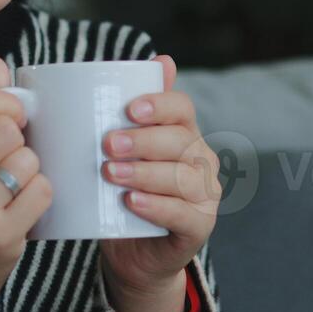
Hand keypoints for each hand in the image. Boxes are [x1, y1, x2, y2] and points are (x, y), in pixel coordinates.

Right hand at [0, 55, 53, 311]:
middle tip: (7, 163)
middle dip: (18, 141)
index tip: (14, 118)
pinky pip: (41, 190)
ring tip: (10, 191)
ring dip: (30, 171)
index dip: (7, 104)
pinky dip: (39, 196)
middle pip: (5, 130)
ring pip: (27, 160)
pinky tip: (21, 209)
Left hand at [99, 54, 222, 311]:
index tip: (128, 109)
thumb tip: (157, 60)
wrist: (130, 251)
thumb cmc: (122, 192)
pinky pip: (183, 214)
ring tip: (110, 173)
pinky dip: (157, 206)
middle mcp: (201, 161)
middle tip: (107, 145)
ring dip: (145, 173)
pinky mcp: (199, 227)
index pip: (181, 109)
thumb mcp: (121, 152)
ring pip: (182, 177)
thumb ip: (129, 113)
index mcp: (184, 134)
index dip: (159, 104)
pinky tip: (132, 202)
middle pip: (180, 141)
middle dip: (143, 141)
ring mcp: (205, 195)